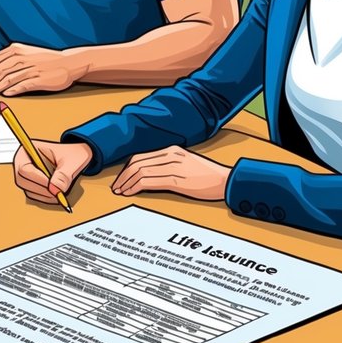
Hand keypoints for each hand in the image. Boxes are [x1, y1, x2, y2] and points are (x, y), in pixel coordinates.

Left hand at [0, 43, 84, 95]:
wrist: (69, 62)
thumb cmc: (45, 60)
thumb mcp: (25, 54)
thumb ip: (9, 60)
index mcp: (16, 49)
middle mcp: (22, 57)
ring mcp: (31, 68)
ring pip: (7, 78)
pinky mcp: (40, 78)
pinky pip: (22, 84)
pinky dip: (12, 90)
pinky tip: (4, 94)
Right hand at [12, 140, 91, 204]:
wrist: (75, 157)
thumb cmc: (71, 154)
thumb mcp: (71, 161)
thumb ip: (63, 175)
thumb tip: (55, 190)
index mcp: (28, 149)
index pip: (24, 168)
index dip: (38, 179)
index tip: (53, 186)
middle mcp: (23, 162)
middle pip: (22, 181)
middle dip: (42, 189)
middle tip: (58, 192)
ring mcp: (25, 174)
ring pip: (27, 190)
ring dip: (44, 195)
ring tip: (60, 192)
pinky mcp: (31, 184)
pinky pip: (33, 195)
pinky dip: (45, 198)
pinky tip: (57, 194)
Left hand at [111, 145, 228, 200]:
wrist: (226, 180)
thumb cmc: (208, 175)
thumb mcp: (186, 162)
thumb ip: (169, 164)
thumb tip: (150, 172)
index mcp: (172, 150)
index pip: (141, 157)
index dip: (126, 168)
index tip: (120, 178)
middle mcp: (170, 155)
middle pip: (137, 163)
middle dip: (123, 176)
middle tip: (116, 186)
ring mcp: (173, 167)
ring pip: (140, 172)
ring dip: (127, 182)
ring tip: (120, 191)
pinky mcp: (177, 179)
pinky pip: (149, 181)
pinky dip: (136, 187)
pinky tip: (131, 192)